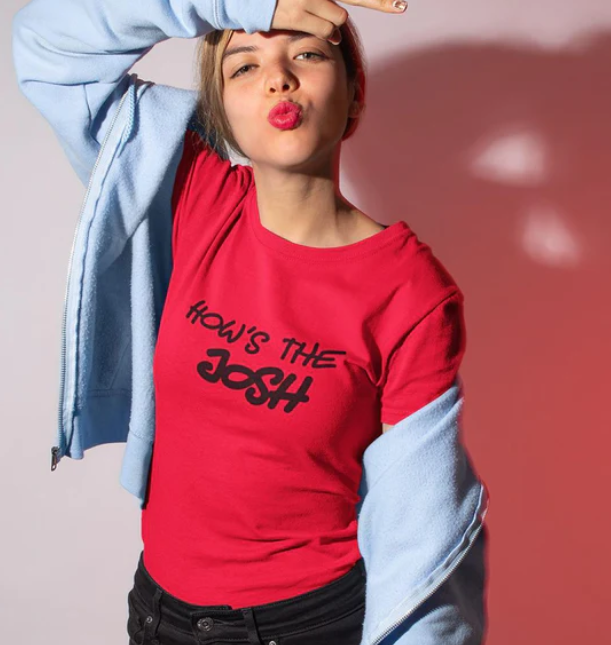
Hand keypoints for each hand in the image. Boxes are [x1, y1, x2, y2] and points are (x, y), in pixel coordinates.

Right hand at [271, 0, 406, 44]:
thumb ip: (322, 2)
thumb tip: (339, 27)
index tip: (400, 1)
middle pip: (350, 4)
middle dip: (380, 1)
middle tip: (402, 5)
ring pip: (338, 19)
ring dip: (331, 22)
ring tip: (310, 13)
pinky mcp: (296, 16)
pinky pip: (325, 31)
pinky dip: (326, 33)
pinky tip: (308, 23)